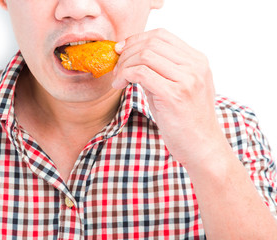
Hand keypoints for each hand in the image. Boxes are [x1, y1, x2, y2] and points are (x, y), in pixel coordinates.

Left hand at [112, 28, 227, 168]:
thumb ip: (160, 71)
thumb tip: (130, 58)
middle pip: (151, 42)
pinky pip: (141, 73)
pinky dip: (125, 75)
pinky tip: (120, 86)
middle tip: (116, 67)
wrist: (202, 148)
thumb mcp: (176, 89)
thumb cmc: (186, 121)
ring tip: (118, 79)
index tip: (122, 51)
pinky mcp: (174, 95)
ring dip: (124, 65)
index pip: (162, 35)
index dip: (137, 39)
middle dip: (127, 52)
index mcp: (197, 61)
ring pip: (145, 55)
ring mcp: (187, 80)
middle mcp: (195, 66)